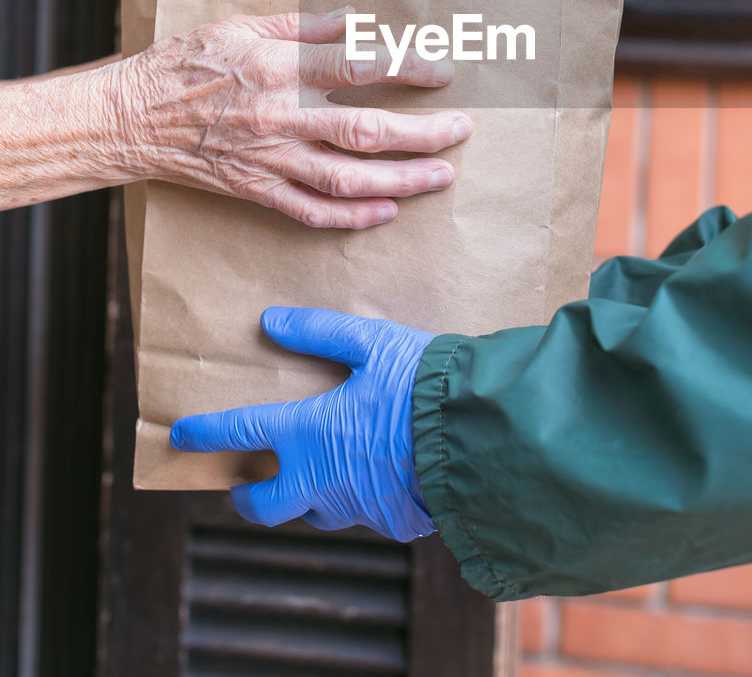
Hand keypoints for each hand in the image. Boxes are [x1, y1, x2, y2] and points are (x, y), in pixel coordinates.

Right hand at [120, 9, 471, 227]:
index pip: (356, 67)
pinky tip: (387, 212)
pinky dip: (353, 217)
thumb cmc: (185, 63)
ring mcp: (269, 160)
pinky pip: (313, 213)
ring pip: (348, 179)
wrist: (130, 118)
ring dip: (402, 181)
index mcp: (277, 68)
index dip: (406, 67)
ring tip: (442, 176)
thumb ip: (303, 25)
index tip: (442, 70)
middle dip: (422, 134)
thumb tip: (355, 18)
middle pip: (365, 131)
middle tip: (462, 131)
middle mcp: (279, 117)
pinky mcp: (257, 191)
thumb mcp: (241, 26)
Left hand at [170, 306, 435, 540]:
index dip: (205, 433)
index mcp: (309, 434)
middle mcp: (322, 481)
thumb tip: (272, 323)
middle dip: (246, 497)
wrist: (478, 436)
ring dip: (306, 494)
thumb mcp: (372, 343)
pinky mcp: (393, 521)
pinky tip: (377, 472)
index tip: (179, 435)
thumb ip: (321, 332)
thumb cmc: (423, 383)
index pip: (240, 434)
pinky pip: (364, 511)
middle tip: (241, 485)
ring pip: (316, 510)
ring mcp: (357, 507)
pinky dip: (359, 494)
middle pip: (264, 506)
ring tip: (315, 471)